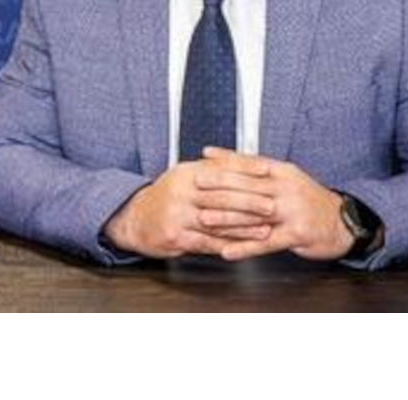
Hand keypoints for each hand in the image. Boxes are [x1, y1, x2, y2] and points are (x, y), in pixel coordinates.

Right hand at [103, 158, 275, 258]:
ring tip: (264, 229)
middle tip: (272, 205)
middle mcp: (181, 192)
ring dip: (244, 227)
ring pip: (217, 221)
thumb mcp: (185, 175)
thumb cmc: (166, 196)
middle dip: (251, 201)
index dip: (246, 170)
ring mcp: (177, 215)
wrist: (135, 219)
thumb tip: (244, 160)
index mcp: (187, 173)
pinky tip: (241, 246)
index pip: (221, 169)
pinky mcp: (175, 237)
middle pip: (222, 195)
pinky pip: (206, 241)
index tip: (267, 172)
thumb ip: (212, 168)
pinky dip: (227, 245)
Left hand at [198, 148, 355, 261]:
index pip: (251, 163)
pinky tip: (227, 252)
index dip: (227, 159)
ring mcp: (293, 211)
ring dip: (226, 218)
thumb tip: (235, 161)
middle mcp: (287, 188)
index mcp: (284, 172)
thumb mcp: (290, 180)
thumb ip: (264, 173)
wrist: (343, 222)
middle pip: (248, 186)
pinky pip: (266, 242)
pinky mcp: (297, 233)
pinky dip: (245, 248)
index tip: (204, 156)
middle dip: (219, 186)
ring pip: (253, 213)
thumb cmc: (310, 202)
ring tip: (203, 219)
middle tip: (195, 185)